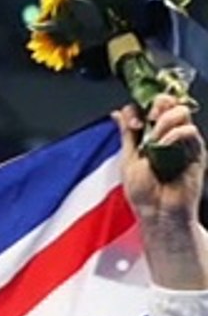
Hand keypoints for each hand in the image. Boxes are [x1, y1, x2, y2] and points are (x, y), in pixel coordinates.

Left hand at [113, 94, 204, 222]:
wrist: (158, 212)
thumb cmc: (142, 192)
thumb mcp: (128, 158)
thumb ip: (127, 134)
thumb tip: (118, 113)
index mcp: (149, 135)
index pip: (149, 106)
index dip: (140, 107)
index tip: (132, 121)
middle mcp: (167, 135)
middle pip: (168, 103)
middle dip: (157, 105)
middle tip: (148, 119)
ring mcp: (182, 141)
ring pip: (181, 111)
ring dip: (165, 119)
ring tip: (156, 138)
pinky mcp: (196, 151)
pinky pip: (191, 131)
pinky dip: (175, 133)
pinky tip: (165, 145)